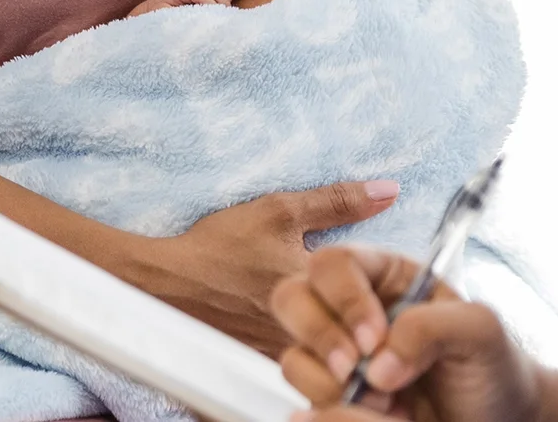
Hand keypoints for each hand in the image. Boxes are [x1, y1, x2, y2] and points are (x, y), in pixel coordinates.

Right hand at [143, 182, 400, 352]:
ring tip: (355, 340)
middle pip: (353, 338)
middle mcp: (300, 327)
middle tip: (381, 329)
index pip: (370, 303)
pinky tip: (320, 348)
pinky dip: (315, 360)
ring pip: (329, 358)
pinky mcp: (264, 363)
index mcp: (313, 288)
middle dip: (371, 335)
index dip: (387, 306)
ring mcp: (282, 350)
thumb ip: (339, 202)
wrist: (164, 284)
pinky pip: (301, 368)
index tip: (392, 305)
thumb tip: (389, 190)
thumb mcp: (280, 210)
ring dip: (344, 350)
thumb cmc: (219, 246)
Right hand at [272, 246, 542, 421]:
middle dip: (321, 337)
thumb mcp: (480, 331)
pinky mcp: (331, 396)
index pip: (335, 263)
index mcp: (385, 276)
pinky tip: (385, 416)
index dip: (345, 298)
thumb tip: (380, 362)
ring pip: (293, 358)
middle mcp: (351, 310)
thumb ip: (433, 326)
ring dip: (335, 388)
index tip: (374, 340)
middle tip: (358, 371)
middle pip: (292, 297)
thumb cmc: (490, 367)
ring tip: (390, 402)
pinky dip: (337, 414)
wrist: (493, 421)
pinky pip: (305, 402)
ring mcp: (338, 355)